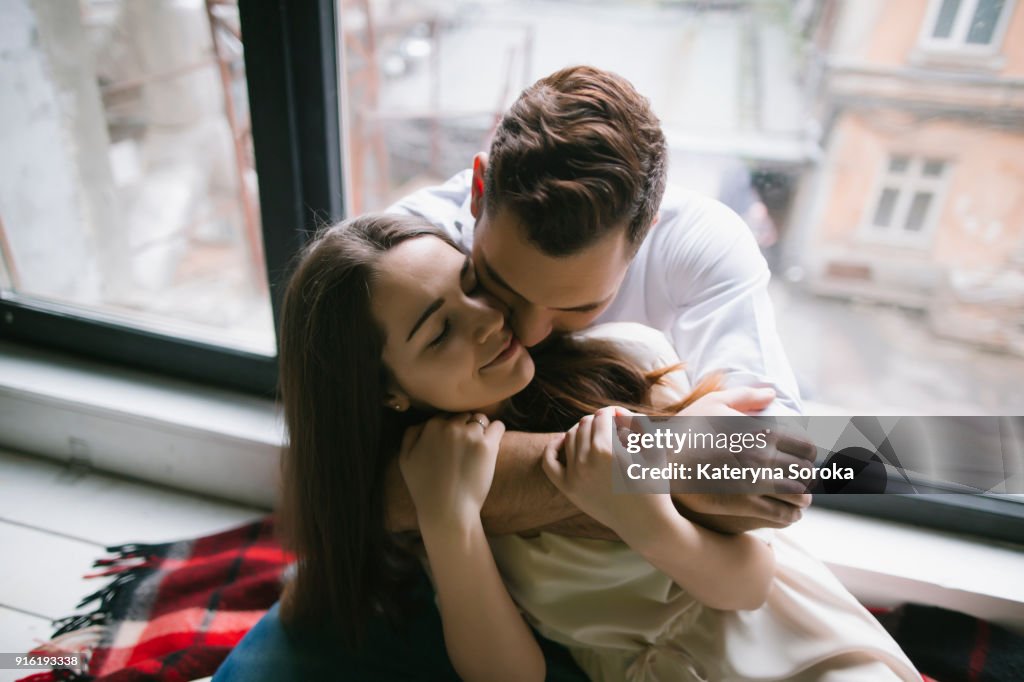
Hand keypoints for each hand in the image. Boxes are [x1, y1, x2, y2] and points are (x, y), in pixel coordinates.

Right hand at [398, 413, 504, 525]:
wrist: (447, 510)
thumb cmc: (425, 489)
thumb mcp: (405, 460)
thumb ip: (411, 435)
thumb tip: (424, 422)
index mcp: (431, 426)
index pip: (447, 416)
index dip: (451, 430)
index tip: (453, 447)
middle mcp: (451, 426)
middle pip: (464, 416)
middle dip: (466, 428)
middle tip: (466, 450)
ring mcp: (470, 435)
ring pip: (481, 419)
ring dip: (482, 431)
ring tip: (478, 451)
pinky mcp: (487, 446)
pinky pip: (498, 426)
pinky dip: (497, 433)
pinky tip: (492, 446)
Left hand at [542, 408, 675, 546]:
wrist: (644, 523)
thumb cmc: (654, 484)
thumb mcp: (653, 449)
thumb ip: (636, 422)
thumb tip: (614, 411)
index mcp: (607, 450)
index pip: (602, 415)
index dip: (614, 413)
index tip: (622, 419)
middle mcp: (586, 462)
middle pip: (585, 424)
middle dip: (599, 422)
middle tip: (613, 430)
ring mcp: (574, 476)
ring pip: (570, 437)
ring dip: (583, 431)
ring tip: (599, 437)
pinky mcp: (568, 489)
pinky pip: (549, 462)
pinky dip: (553, 448)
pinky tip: (562, 441)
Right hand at [671, 386, 814, 532]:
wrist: (662, 462)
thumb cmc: (687, 430)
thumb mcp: (714, 403)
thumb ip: (746, 396)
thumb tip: (771, 394)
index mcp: (761, 431)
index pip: (806, 447)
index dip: (809, 455)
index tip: (803, 459)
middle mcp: (763, 457)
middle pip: (805, 472)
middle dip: (808, 477)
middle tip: (803, 480)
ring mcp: (754, 482)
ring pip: (798, 495)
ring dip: (803, 499)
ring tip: (800, 500)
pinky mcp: (744, 504)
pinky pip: (781, 514)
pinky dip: (792, 516)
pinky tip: (790, 515)